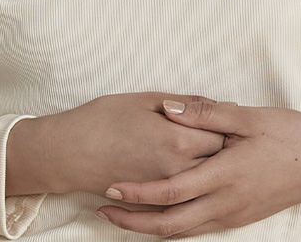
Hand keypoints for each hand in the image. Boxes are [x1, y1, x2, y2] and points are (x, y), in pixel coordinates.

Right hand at [41, 92, 232, 197]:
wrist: (71, 151)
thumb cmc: (106, 118)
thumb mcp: (147, 99)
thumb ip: (184, 103)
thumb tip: (214, 104)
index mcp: (178, 139)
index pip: (222, 136)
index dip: (228, 125)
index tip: (229, 118)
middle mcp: (177, 170)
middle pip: (218, 162)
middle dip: (225, 149)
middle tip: (227, 134)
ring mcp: (166, 190)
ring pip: (203, 184)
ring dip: (211, 169)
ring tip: (212, 153)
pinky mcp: (153, 202)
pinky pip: (183, 199)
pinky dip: (193, 187)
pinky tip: (194, 173)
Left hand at [95, 99, 300, 237]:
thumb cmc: (291, 135)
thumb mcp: (250, 117)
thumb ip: (207, 113)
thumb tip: (168, 107)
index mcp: (226, 176)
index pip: (171, 193)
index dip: (137, 194)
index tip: (110, 189)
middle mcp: (227, 203)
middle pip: (170, 225)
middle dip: (134, 222)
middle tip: (104, 211)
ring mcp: (235, 214)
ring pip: (184, 231)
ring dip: (151, 227)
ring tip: (125, 217)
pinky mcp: (242, 216)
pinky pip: (200, 228)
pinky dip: (175, 225)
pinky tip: (164, 215)